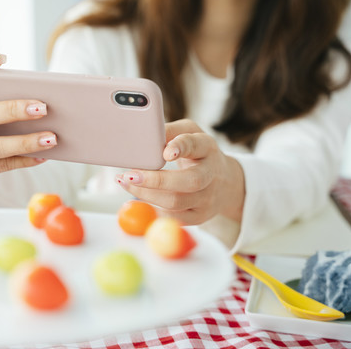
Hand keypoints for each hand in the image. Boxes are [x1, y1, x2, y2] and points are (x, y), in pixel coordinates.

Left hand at [115, 119, 244, 224]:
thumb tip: (145, 135)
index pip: (195, 146)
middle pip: (189, 181)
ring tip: (125, 183)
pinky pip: (172, 217)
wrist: (225, 182)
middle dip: (156, 180)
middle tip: (130, 175)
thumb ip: (170, 131)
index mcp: (207, 148)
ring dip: (146, 195)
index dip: (180, 148)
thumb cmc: (198, 154)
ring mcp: (207, 198)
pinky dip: (151, 209)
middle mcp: (211, 174)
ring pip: (176, 202)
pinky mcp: (199, 216)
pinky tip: (137, 198)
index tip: (165, 152)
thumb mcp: (189, 134)